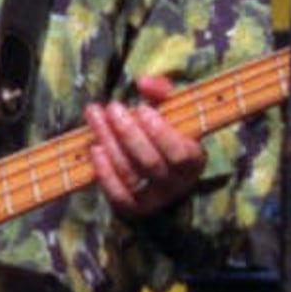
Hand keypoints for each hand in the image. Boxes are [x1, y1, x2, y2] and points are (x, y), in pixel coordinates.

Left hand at [88, 74, 204, 219]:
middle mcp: (177, 184)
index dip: (159, 132)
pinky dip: (104, 172)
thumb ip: (162, 92)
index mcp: (194, 161)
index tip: (141, 109)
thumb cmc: (166, 132)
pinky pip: (118, 194)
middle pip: (149, 162)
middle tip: (112, 108)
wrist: (160, 168)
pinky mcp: (134, 208)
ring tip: (96, 118)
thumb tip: (143, 83)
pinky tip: (95, 148)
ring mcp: (155, 199)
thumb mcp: (171, 109)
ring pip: (130, 174)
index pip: (180, 153)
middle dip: (127, 132)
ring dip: (109, 143)